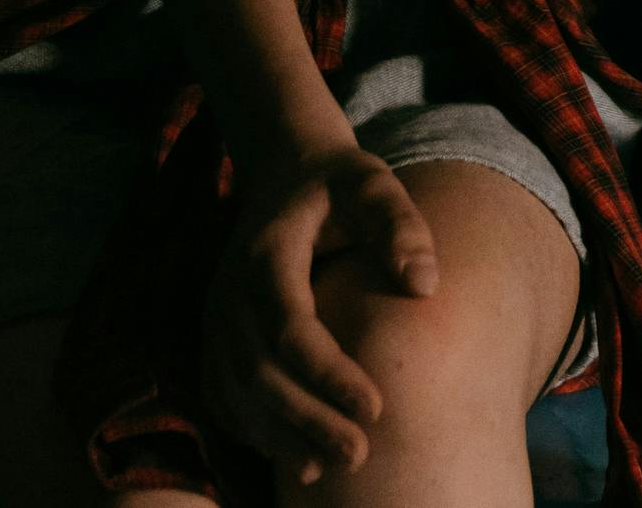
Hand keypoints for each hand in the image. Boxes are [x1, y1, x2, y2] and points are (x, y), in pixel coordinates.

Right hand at [200, 138, 437, 484]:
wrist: (284, 172)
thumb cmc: (339, 182)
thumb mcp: (372, 182)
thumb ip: (399, 225)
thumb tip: (424, 285)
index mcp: (266, 255)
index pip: (291, 328)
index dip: (328, 375)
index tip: (376, 408)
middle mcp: (230, 294)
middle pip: (259, 373)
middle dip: (307, 421)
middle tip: (359, 456)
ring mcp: (217, 320)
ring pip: (237, 394)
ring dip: (280, 437)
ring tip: (330, 469)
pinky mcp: (218, 339)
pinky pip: (225, 397)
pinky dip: (255, 431)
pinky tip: (294, 458)